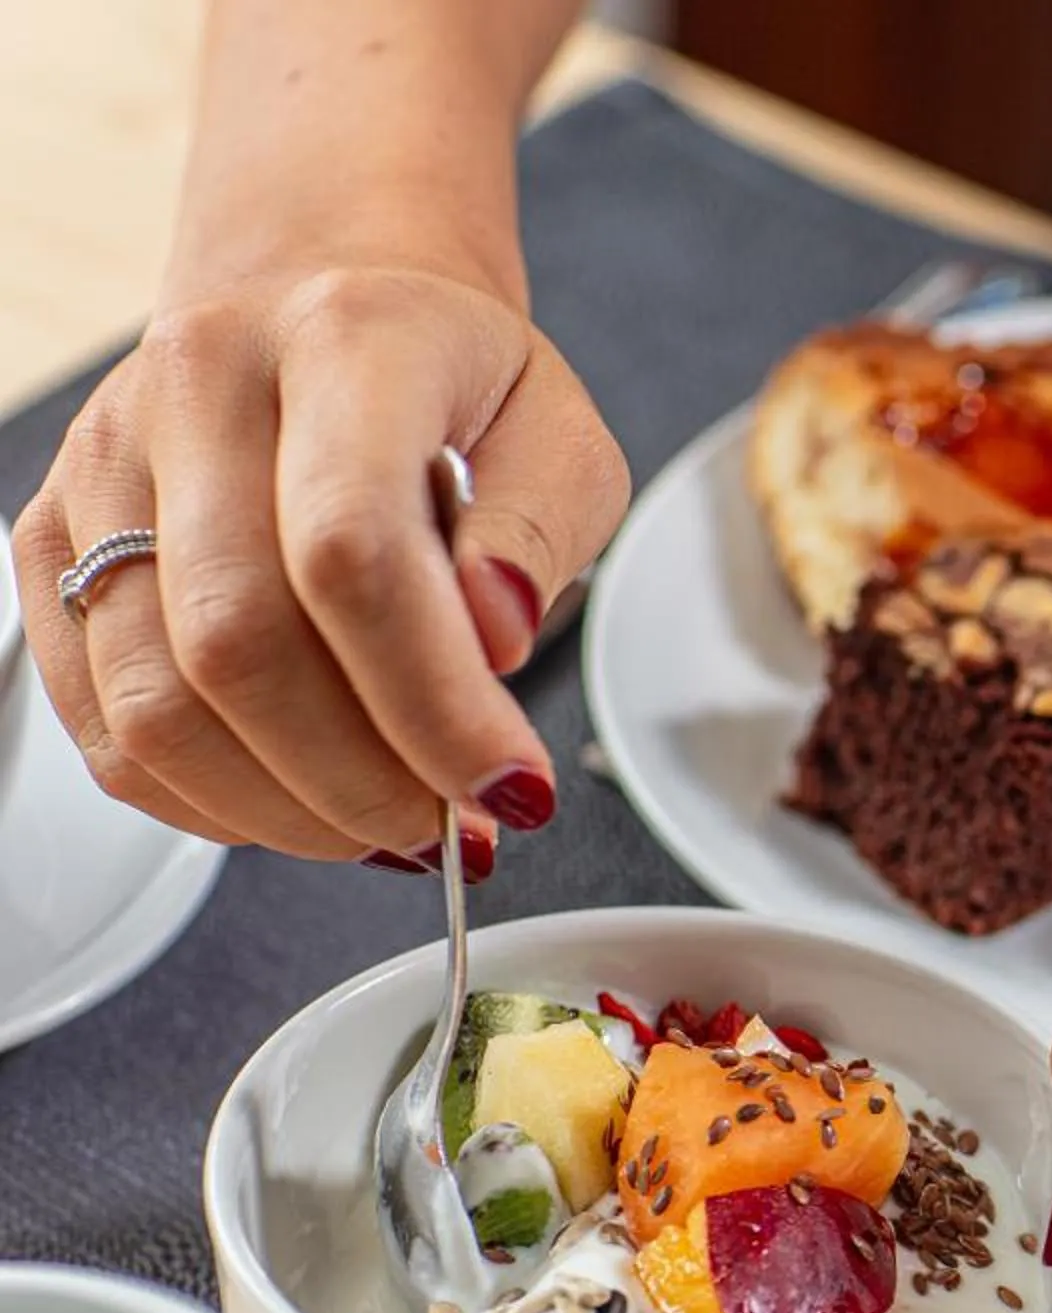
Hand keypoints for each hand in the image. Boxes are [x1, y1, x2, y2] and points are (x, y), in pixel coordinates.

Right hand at [10, 262, 627, 870]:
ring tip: (391, 826)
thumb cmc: (454, 387)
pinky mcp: (51, 540)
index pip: (353, 550)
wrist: (325, 306)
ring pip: (156, 703)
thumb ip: (542, 536)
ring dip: (290, 810)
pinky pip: (104, 724)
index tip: (510, 786)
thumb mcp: (564, 437)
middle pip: (239, 643)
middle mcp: (196, 389)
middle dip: (366, 779)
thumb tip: (491, 641)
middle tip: (459, 829)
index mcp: (342, 339)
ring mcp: (105, 466)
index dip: (434, 702)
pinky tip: (304, 802)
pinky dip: (211, 802)